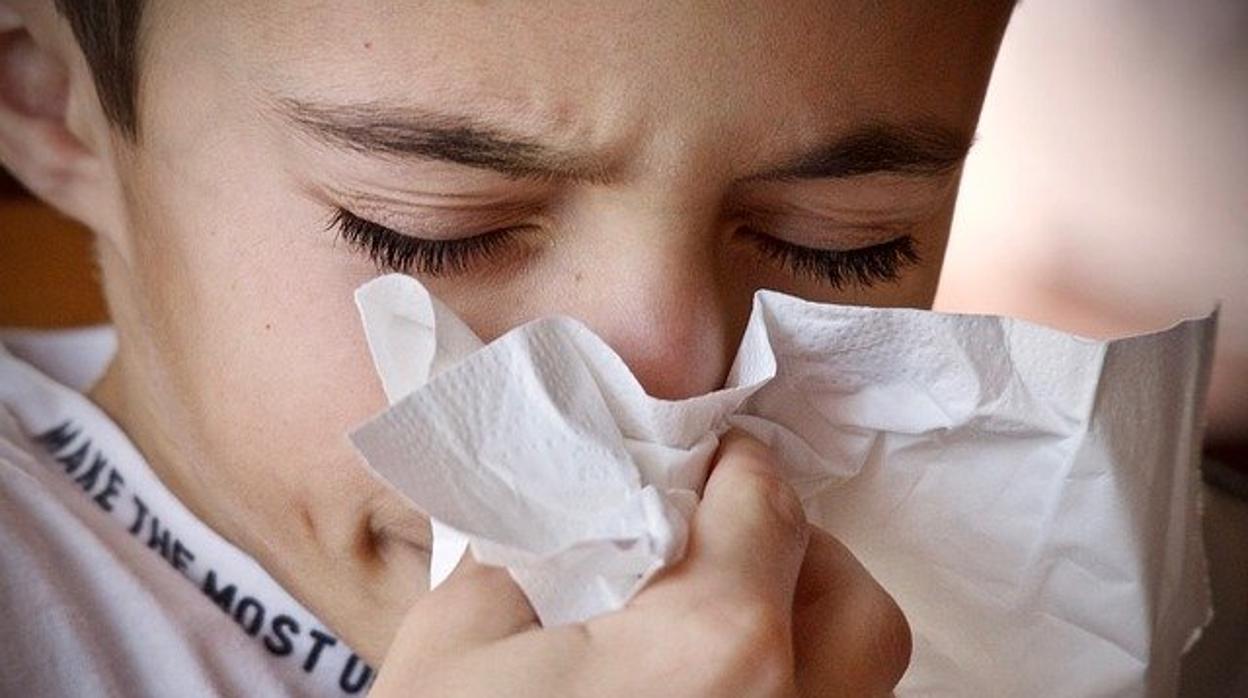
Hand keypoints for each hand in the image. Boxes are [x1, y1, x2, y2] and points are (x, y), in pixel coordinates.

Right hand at [369, 432, 910, 696]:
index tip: (709, 457)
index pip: (768, 505)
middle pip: (852, 600)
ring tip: (715, 624)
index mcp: (713, 646)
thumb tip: (576, 519)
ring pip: (858, 680)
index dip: (736, 463)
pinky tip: (708, 694)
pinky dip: (785, 692)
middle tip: (720, 540)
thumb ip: (532, 553)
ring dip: (805, 631)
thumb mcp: (457, 644)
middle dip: (796, 550)